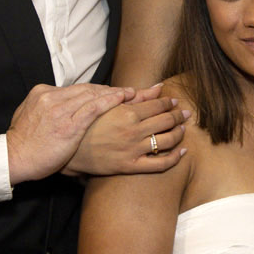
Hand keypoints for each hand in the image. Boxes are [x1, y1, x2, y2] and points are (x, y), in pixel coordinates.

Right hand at [6, 83, 130, 184]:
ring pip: (93, 95)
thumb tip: (59, 103)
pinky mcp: (69, 125)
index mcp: (42, 93)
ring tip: (133, 94)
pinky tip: (123, 98)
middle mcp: (52, 97)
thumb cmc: (25, 143)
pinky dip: (110, 101)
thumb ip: (46, 106)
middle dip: (110, 89)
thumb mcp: (29, 115)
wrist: (15, 157)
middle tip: (129, 91)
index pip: (77, 88)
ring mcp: (60, 110)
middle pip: (87, 89)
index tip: (113, 92)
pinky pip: (93, 108)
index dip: (98, 90)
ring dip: (116, 93)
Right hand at [64, 85, 190, 176]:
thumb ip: (137, 96)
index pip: (158, 105)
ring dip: (179, 133)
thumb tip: (159, 86)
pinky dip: (175, 158)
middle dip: (179, 116)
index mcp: (127, 113)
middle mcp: (133, 131)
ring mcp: (133, 149)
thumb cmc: (88, 124)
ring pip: (167, 141)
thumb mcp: (109, 105)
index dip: (169, 103)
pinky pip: (160, 164)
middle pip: (166, 121)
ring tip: (182, 129)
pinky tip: (182, 152)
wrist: (69, 149)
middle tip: (184, 114)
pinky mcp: (131, 166)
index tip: (173, 102)